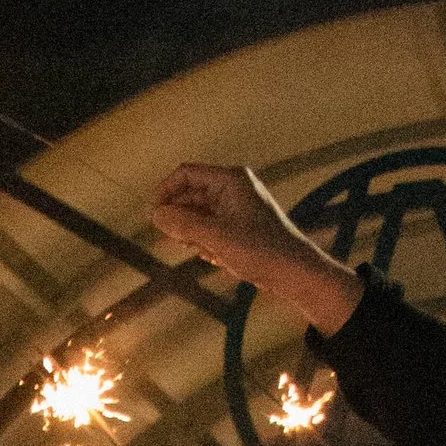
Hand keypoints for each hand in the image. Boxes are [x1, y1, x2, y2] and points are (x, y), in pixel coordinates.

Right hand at [150, 166, 361, 332]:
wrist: (293, 271)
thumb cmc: (261, 250)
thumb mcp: (216, 237)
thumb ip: (184, 224)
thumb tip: (156, 215)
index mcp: (230, 180)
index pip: (186, 174)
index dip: (166, 191)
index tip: (153, 215)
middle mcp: (233, 188)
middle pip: (190, 194)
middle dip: (178, 216)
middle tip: (172, 239)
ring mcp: (236, 207)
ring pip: (198, 213)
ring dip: (191, 232)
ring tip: (199, 249)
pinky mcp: (238, 226)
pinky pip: (209, 227)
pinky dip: (204, 240)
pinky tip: (212, 256)